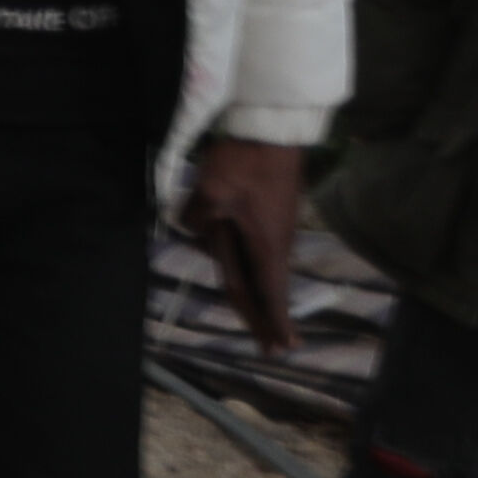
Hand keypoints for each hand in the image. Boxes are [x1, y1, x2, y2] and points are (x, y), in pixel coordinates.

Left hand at [184, 135, 305, 357]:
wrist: (272, 131)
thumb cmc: (245, 163)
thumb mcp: (211, 192)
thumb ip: (196, 218)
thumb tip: (194, 227)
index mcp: (266, 245)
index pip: (269, 293)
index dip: (273, 321)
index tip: (283, 346)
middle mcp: (275, 243)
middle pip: (266, 287)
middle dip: (267, 317)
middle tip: (276, 346)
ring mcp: (276, 228)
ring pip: (259, 267)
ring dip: (260, 292)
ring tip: (264, 320)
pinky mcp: (271, 215)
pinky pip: (256, 249)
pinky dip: (253, 266)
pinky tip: (247, 271)